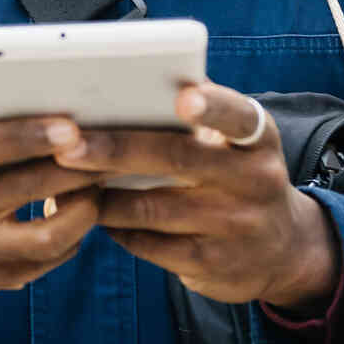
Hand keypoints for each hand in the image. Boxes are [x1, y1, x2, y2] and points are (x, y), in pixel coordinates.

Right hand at [0, 92, 104, 302]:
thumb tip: (48, 85)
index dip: (26, 136)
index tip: (70, 127)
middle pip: (22, 190)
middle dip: (75, 168)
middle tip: (111, 149)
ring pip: (47, 237)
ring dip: (85, 207)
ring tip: (99, 182)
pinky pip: (53, 258)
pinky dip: (76, 231)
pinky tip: (81, 208)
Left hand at [54, 81, 340, 309]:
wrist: (283, 252)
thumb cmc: (236, 176)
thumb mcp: (237, 145)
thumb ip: (198, 113)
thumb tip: (126, 80)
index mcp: (257, 139)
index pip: (237, 116)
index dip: (211, 107)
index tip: (182, 100)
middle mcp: (253, 180)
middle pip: (176, 159)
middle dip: (115, 150)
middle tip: (67, 145)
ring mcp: (234, 226)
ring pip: (151, 207)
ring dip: (100, 195)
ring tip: (61, 180)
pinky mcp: (212, 263)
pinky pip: (148, 243)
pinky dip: (113, 227)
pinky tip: (89, 213)